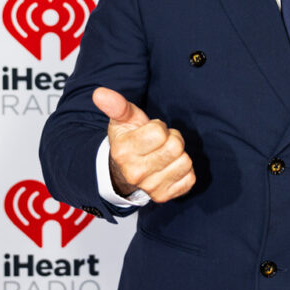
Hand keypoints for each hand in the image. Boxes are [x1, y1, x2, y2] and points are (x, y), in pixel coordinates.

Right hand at [92, 87, 195, 202]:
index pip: (160, 132)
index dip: (159, 127)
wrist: (124, 173)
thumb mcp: (122, 121)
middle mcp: (135, 173)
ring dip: (179, 155)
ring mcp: (150, 187)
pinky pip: (190, 179)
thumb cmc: (128, 140)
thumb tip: (100, 93)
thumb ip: (116, 105)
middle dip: (172, 139)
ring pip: (185, 162)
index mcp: (123, 151)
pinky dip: (184, 171)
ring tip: (164, 155)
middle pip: (175, 147)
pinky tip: (170, 168)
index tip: (151, 132)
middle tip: (161, 143)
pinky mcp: (164, 196)